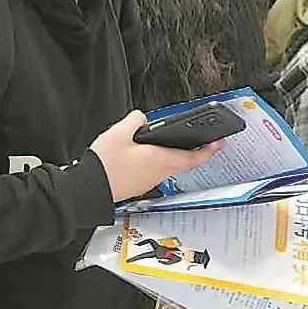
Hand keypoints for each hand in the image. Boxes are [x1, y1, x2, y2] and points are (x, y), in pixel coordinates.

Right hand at [90, 111, 224, 202]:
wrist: (88, 189)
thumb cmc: (104, 166)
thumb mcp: (119, 132)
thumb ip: (136, 120)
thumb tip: (142, 120)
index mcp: (159, 160)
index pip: (193, 157)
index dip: (209, 150)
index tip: (219, 143)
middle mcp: (158, 173)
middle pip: (183, 162)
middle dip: (195, 152)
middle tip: (203, 143)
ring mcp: (148, 181)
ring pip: (169, 167)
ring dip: (175, 156)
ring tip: (174, 144)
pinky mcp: (138, 185)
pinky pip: (155, 171)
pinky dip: (159, 161)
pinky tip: (148, 154)